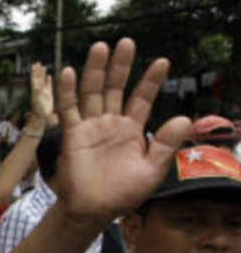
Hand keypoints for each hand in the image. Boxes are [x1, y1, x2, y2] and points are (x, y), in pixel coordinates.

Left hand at [29, 62, 53, 121]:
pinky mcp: (48, 96)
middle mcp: (39, 90)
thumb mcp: (38, 101)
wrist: (42, 118)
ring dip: (42, 74)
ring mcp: (43, 92)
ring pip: (43, 81)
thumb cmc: (39, 111)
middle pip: (38, 78)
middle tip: (37, 63)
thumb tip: (37, 86)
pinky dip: (48, 81)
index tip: (34, 65)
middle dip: (38, 71)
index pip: (35, 79)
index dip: (34, 72)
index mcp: (35, 90)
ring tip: (43, 66)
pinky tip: (49, 76)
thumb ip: (38, 93)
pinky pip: (48, 86)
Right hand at [55, 38, 191, 222]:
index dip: (151, 81)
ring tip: (101, 47)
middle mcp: (110, 123)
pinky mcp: (72, 135)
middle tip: (126, 42)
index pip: (142, 99)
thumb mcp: (152, 169)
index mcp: (131, 130)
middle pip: (116, 88)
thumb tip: (184, 117)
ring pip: (92, 93)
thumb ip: (165, 143)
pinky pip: (68, 110)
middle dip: (121, 66)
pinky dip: (67, 92)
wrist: (94, 210)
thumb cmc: (122, 193)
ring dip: (95, 70)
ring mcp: (90, 127)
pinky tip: (68, 72)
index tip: (162, 62)